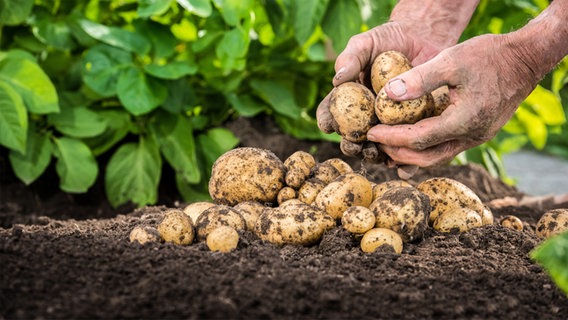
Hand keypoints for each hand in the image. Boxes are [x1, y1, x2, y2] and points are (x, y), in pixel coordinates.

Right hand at [317, 0, 479, 164]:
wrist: (424, 38)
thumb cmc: (388, 39)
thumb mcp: (365, 43)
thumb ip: (350, 59)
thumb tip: (337, 80)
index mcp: (348, 100)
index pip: (330, 113)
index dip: (327, 121)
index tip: (329, 125)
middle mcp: (365, 116)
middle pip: (352, 138)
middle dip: (351, 146)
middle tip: (355, 145)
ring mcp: (389, 125)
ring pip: (378, 148)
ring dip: (375, 156)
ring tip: (378, 154)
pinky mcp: (413, 128)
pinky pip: (407, 149)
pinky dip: (405, 162)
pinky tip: (405, 166)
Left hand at [367, 33, 544, 166]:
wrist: (526, 60)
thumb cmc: (490, 56)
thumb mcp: (452, 60)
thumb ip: (421, 78)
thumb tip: (389, 94)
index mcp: (464, 121)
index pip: (418, 139)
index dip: (391, 137)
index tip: (370, 132)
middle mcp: (471, 136)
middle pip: (426, 157)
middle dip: (397, 152)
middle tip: (375, 141)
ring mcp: (476, 137)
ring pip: (437, 157)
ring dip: (410, 155)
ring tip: (387, 146)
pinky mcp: (477, 133)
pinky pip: (446, 148)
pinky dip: (425, 149)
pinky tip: (409, 144)